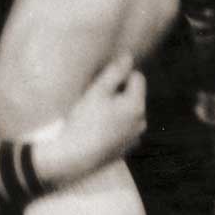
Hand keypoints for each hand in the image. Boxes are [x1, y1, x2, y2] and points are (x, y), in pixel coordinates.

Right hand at [29, 54, 146, 186]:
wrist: (73, 158)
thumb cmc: (85, 121)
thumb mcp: (98, 90)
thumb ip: (116, 71)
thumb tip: (129, 57)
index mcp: (137, 106)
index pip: (136, 77)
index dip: (120, 76)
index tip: (102, 85)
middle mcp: (140, 122)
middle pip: (133, 95)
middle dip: (118, 93)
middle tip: (96, 100)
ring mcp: (133, 138)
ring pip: (127, 112)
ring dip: (116, 109)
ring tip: (95, 115)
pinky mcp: (124, 149)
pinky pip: (123, 128)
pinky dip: (114, 125)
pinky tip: (97, 130)